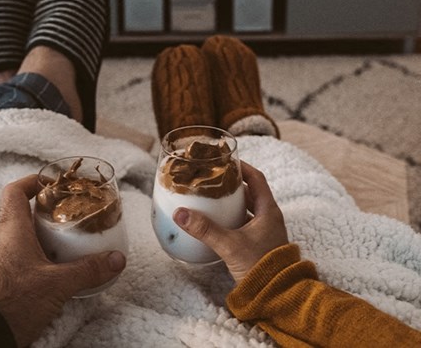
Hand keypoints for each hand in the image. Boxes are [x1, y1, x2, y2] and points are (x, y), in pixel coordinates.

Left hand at [0, 175, 126, 346]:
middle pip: (22, 213)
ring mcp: (0, 259)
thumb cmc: (12, 301)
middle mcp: (2, 240)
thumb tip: (115, 259)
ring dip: (44, 235)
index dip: (32, 181)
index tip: (53, 183)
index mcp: (12, 229)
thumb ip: (88, 270)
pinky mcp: (2, 278)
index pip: (14, 191)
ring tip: (69, 240)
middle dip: (47, 211)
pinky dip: (39, 256)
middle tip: (70, 214)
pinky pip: (21, 257)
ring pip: (22, 236)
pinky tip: (57, 268)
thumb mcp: (57, 284)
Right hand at [173, 162, 288, 282]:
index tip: (226, 161)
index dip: (242, 167)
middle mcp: (269, 219)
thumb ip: (205, 229)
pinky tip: (215, 222)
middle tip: (212, 179)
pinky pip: (243, 224)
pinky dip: (230, 218)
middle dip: (232, 185)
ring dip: (231, 202)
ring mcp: (264, 232)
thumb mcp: (230, 245)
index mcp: (269, 211)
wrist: (276, 296)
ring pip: (247, 209)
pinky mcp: (257, 244)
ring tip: (210, 198)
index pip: (257, 179)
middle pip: (250, 193)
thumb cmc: (261, 267)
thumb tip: (180, 213)